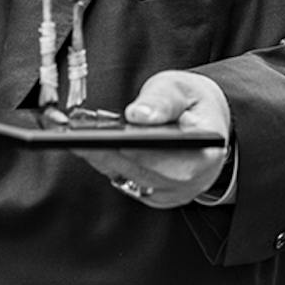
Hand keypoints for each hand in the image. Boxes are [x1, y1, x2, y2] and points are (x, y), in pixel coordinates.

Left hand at [76, 71, 233, 208]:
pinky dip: (108, 164)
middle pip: (144, 173)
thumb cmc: (192, 103)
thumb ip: (161, 100)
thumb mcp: (180, 88)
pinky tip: (89, 147)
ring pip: (130, 179)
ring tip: (77, 138)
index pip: (172, 161)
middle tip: (80, 136)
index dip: (141, 152)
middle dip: (110, 153)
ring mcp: (173, 192)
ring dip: (102, 158)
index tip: (113, 139)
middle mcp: (192, 181)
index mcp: (206, 154)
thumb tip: (138, 116)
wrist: (204, 120)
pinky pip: (126, 182)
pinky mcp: (155, 195)